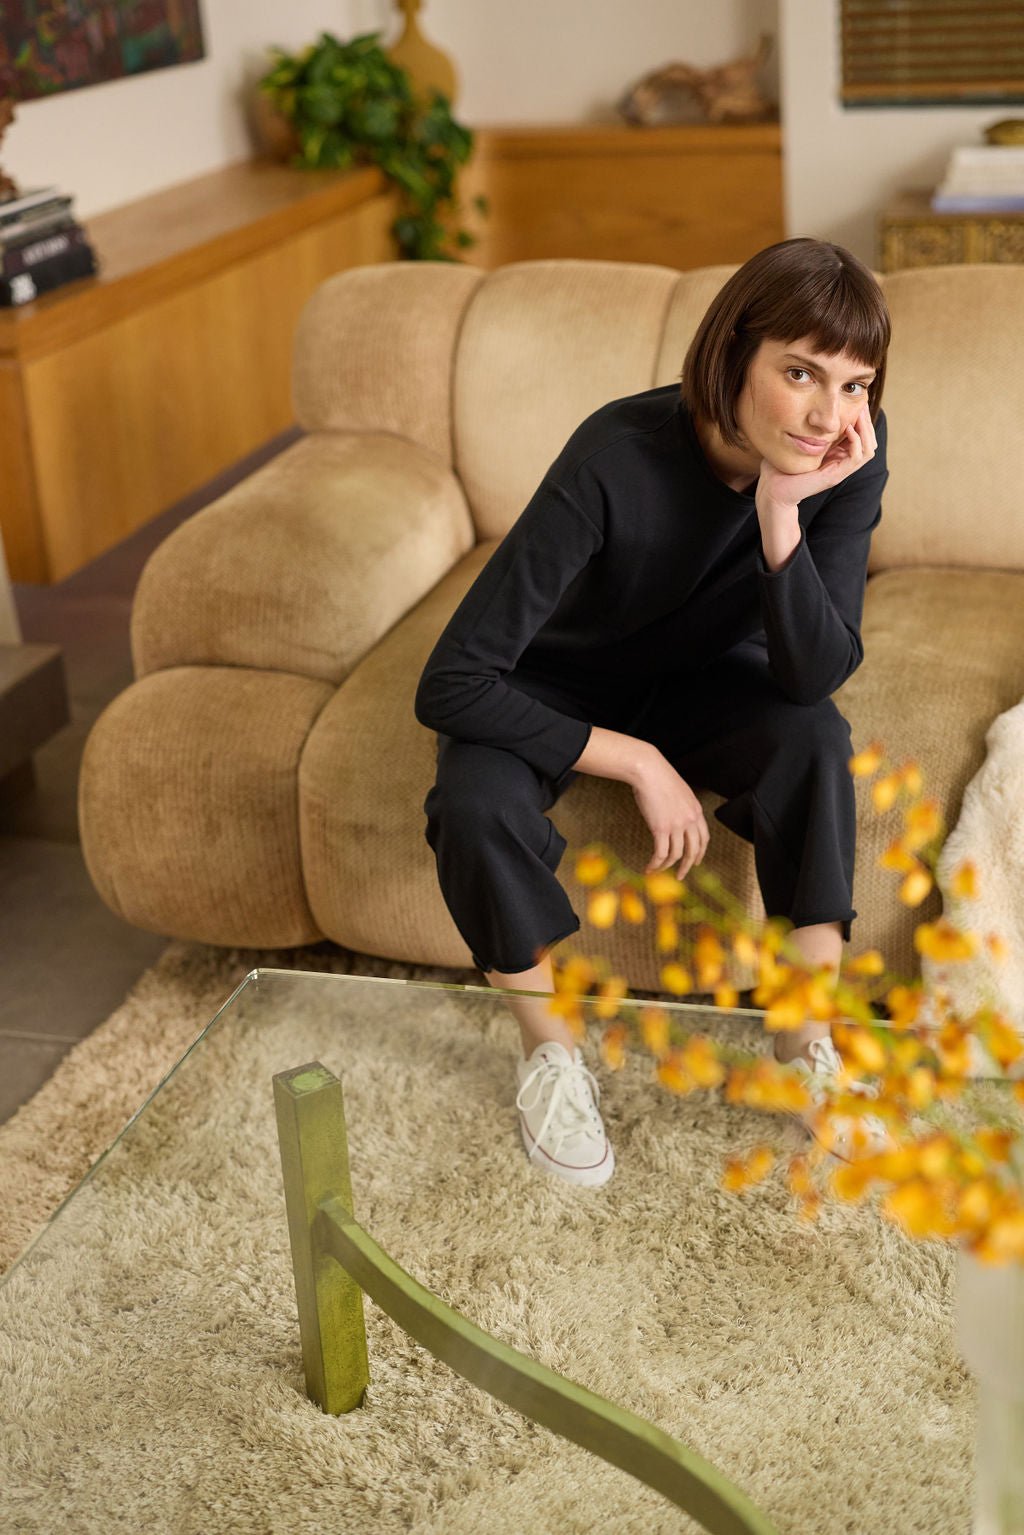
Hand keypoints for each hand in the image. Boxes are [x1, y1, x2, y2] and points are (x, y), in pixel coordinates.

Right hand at [631, 746, 708, 878]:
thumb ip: (681, 807)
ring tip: (659, 871)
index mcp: (696, 811)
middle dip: (687, 866)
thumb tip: (675, 817)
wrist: (649, 770)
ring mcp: (676, 825)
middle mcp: (690, 820)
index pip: (704, 838)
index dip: (700, 852)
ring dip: (667, 866)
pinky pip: (661, 853)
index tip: (696, 861)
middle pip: (693, 850)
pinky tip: (649, 868)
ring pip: (676, 855)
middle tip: (680, 875)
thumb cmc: (659, 777)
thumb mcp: (679, 792)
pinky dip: (655, 864)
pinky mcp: (661, 829)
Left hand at [757, 404, 878, 512]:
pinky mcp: (835, 476)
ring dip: (866, 430)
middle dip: (867, 421)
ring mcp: (840, 471)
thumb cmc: (781, 466)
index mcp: (836, 455)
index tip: (858, 401)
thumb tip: (811, 408)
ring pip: (868, 450)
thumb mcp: (799, 442)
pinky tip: (848, 428)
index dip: (862, 419)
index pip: (861, 436)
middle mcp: (841, 463)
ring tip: (858, 414)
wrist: (773, 489)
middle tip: (862, 404)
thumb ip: (809, 429)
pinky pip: (856, 458)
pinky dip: (856, 442)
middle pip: (869, 441)